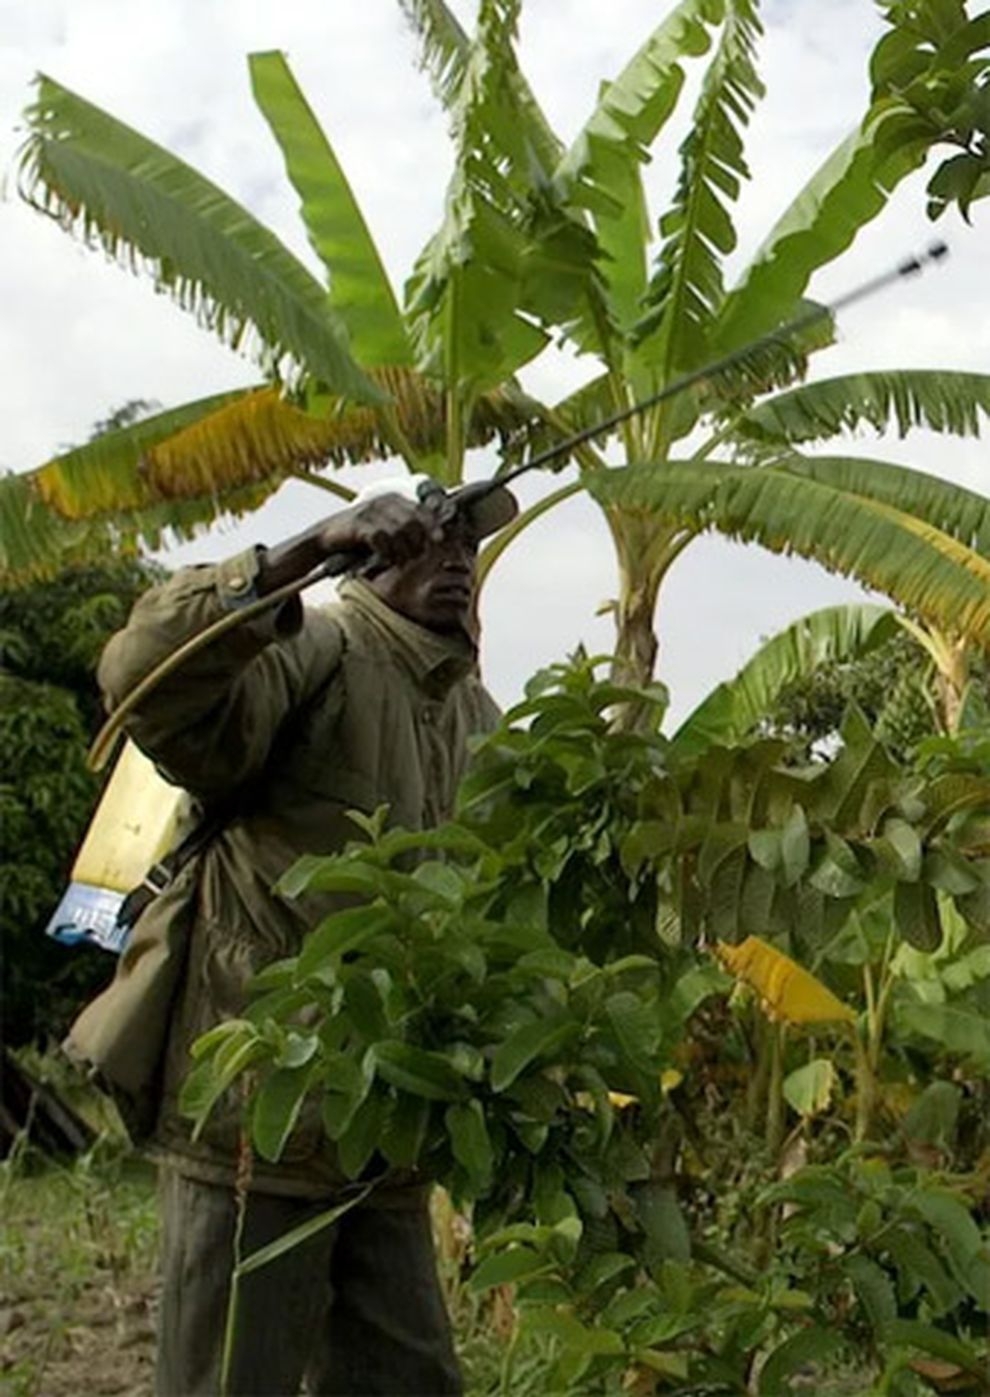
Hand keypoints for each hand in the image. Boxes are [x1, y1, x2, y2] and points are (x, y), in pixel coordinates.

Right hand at [319, 493, 443, 569]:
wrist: (328, 537)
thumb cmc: (361, 536)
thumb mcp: (386, 529)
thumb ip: (407, 530)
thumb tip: (435, 538)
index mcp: (394, 499)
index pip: (421, 509)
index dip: (433, 524)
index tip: (441, 540)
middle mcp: (384, 501)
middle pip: (412, 521)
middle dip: (417, 541)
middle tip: (414, 557)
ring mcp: (371, 510)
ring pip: (398, 530)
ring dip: (402, 549)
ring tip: (400, 561)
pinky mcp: (359, 522)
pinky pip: (381, 537)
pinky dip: (386, 551)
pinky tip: (386, 559)